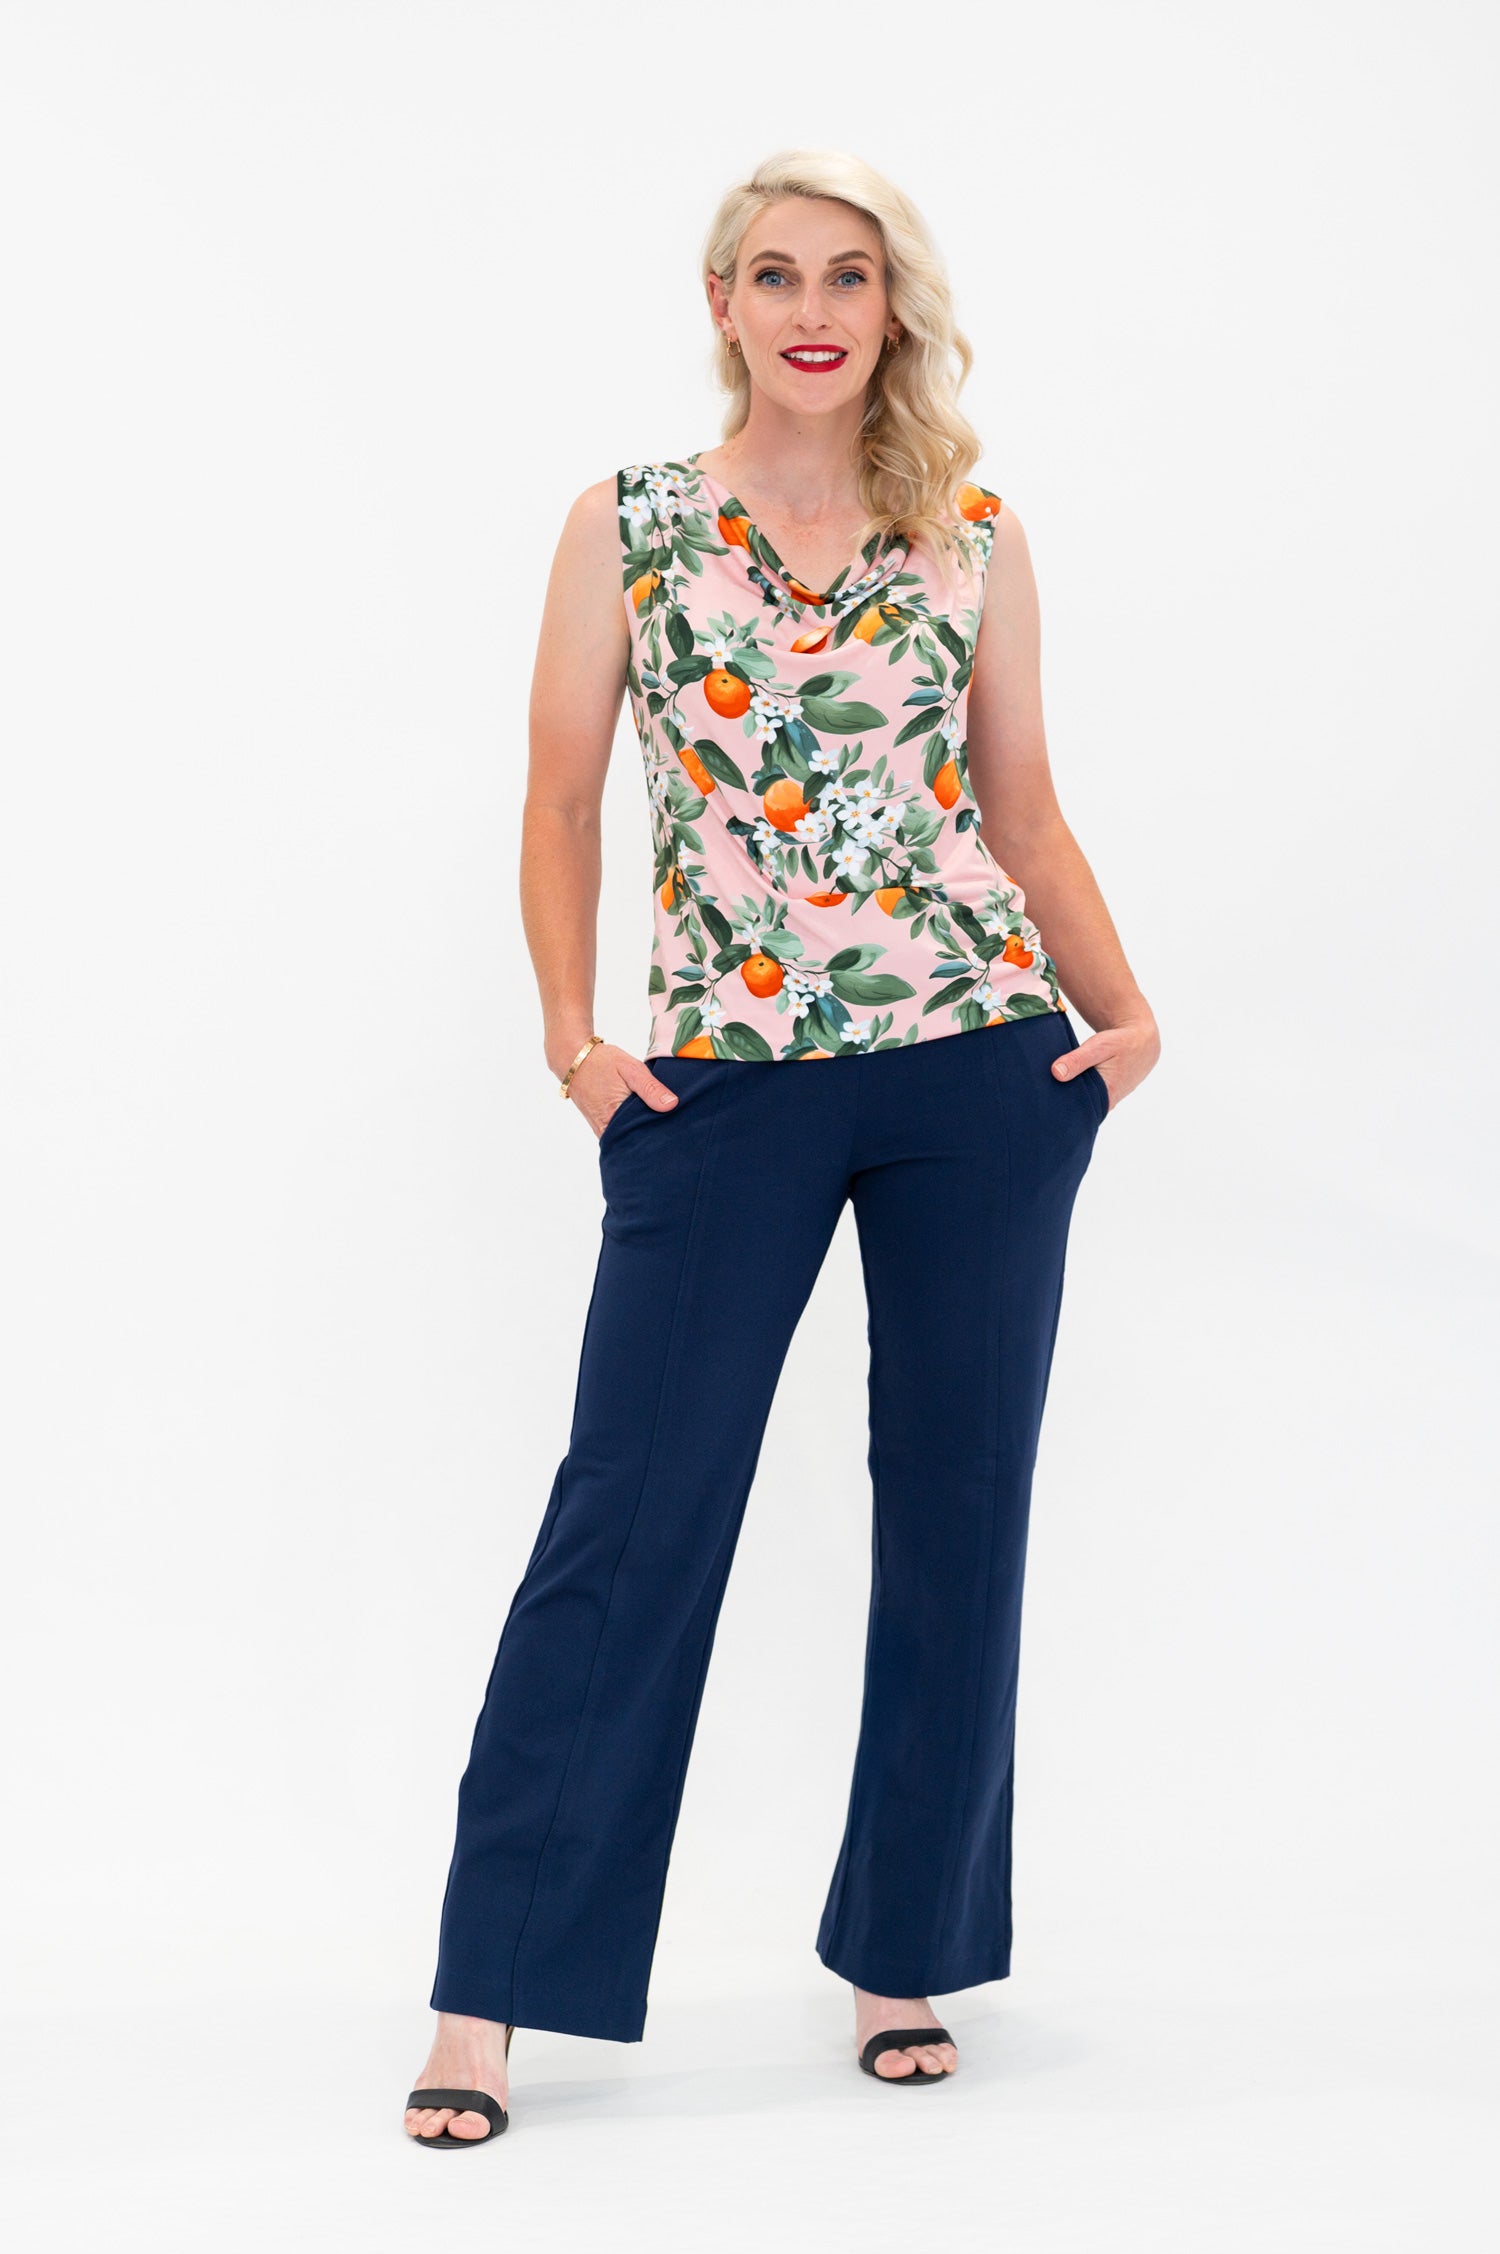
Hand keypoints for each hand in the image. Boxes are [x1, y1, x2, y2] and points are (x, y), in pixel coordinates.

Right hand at [565, 1042, 680, 1139]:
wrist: (573, 1060)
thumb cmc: (602, 1063)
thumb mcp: (631, 1069)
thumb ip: (651, 1088)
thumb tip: (672, 1105)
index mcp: (615, 1118)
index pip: (646, 1135)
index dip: (662, 1130)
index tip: (677, 1124)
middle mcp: (607, 1131)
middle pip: (638, 1140)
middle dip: (654, 1133)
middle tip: (672, 1122)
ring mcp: (603, 1131)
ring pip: (630, 1138)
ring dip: (643, 1130)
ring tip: (660, 1118)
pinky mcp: (601, 1128)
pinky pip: (622, 1133)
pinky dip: (633, 1127)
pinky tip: (644, 1116)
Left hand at [1050, 1012, 1159, 1113]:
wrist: (1143, 1040)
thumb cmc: (1121, 1042)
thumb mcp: (1099, 1047)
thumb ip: (1077, 1060)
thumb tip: (1056, 1073)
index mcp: (1106, 1097)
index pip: (1076, 1112)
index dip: (1059, 1108)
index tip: (1041, 1103)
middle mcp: (1107, 1103)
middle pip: (1078, 1108)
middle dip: (1061, 1103)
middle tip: (1039, 1096)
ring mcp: (1108, 1099)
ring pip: (1083, 1102)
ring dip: (1070, 1095)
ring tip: (1048, 1090)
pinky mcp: (1106, 1093)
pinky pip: (1088, 1095)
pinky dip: (1078, 1089)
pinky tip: (1063, 1083)